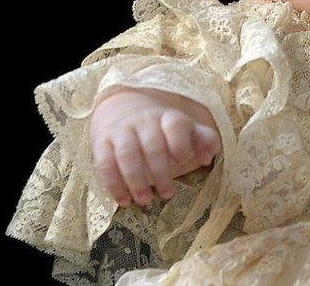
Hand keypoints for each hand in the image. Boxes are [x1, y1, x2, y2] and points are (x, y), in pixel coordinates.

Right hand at [89, 87, 221, 206]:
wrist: (123, 109)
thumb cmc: (163, 129)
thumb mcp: (187, 130)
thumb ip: (204, 140)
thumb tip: (207, 158)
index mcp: (169, 118)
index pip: (176, 125)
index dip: (181, 144)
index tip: (183, 161)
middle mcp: (144, 121)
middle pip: (152, 146)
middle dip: (161, 173)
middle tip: (168, 195)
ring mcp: (122, 131)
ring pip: (127, 155)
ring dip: (136, 181)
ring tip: (144, 201)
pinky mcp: (102, 142)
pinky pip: (105, 163)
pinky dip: (113, 184)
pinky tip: (123, 200)